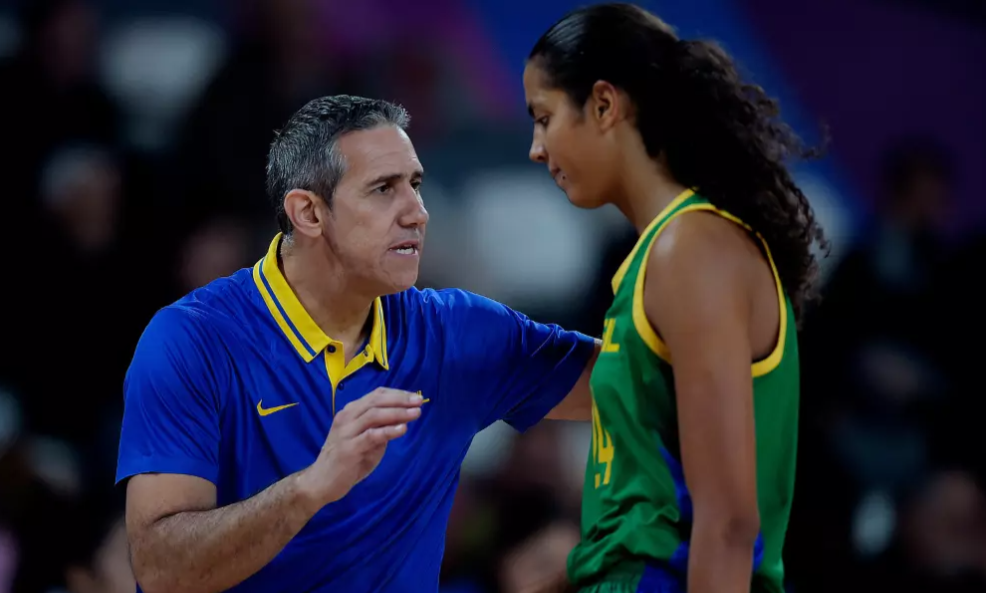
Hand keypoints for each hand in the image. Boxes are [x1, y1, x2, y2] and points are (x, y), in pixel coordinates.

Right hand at [299, 388, 422, 509]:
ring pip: (374, 414)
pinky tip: (402, 429)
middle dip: (401, 400)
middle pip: (376, 401)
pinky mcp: (348, 448)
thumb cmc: (347, 461)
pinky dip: (388, 430)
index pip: (376, 395)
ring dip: (398, 412)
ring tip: (415, 414)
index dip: (398, 394)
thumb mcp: (368, 441)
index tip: (416, 397)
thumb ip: (382, 428)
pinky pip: (371, 435)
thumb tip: (404, 418)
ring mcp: (346, 432)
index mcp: (351, 412)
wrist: (321, 482)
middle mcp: (347, 417)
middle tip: (419, 402)